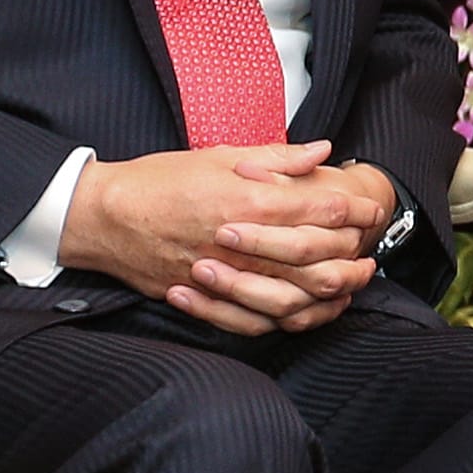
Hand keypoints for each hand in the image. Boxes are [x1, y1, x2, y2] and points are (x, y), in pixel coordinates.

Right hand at [66, 142, 387, 335]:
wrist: (103, 217)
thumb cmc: (159, 181)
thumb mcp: (218, 157)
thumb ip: (274, 157)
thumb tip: (321, 150)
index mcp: (246, 202)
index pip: (318, 208)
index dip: (353, 209)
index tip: (370, 209)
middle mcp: (239, 244)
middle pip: (315, 258)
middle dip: (351, 254)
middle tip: (369, 249)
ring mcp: (221, 278)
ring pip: (292, 297)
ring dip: (329, 294)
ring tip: (349, 284)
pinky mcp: (203, 301)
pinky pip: (255, 322)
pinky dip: (287, 320)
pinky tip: (306, 311)